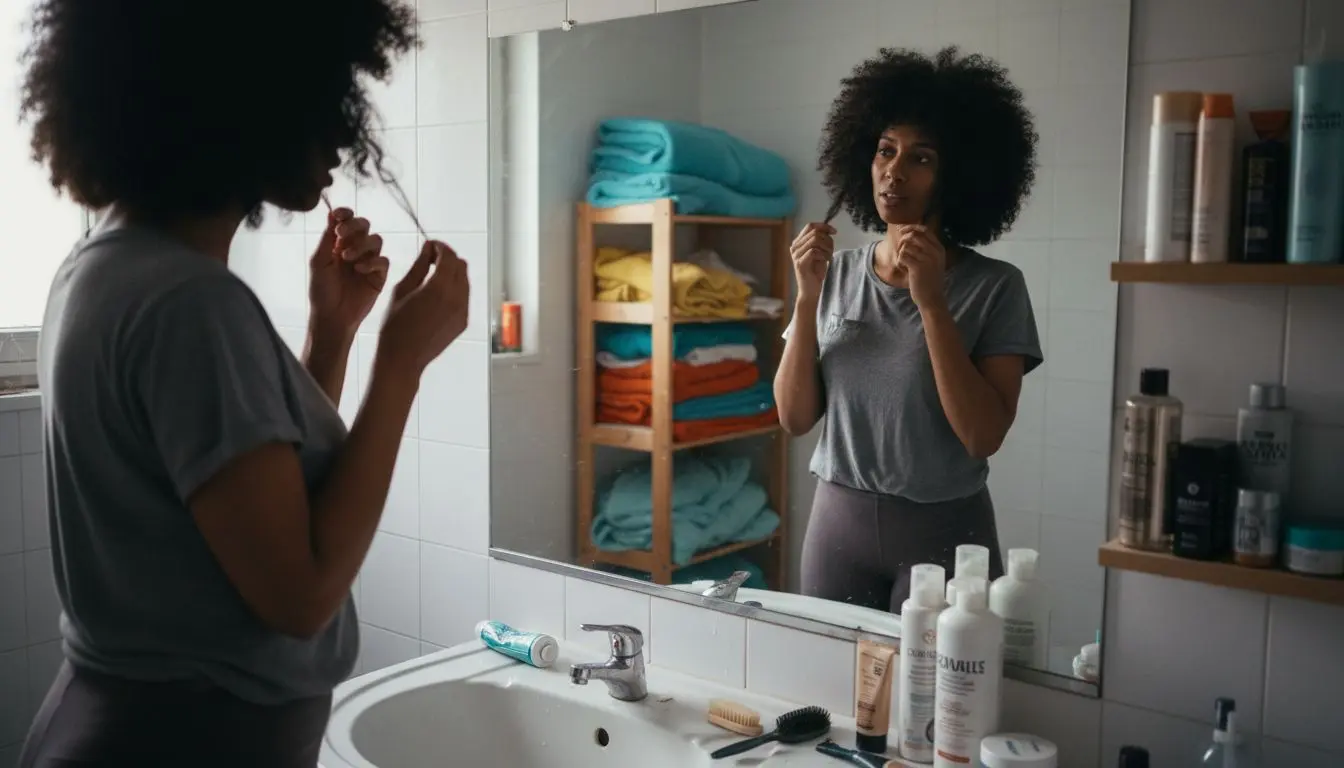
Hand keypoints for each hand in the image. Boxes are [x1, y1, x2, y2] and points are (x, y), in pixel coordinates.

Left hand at [308, 208, 389, 336]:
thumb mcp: (319, 262)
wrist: (332, 317)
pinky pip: (384, 261)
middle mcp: (355, 249)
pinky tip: (359, 270)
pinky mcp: (379, 276)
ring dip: (362, 245)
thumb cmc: (322, 291)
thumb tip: (330, 213)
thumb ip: (327, 238)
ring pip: (376, 240)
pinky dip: (372, 262)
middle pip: (364, 226)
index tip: (339, 215)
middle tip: (341, 235)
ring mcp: (369, 262)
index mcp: (339, 244)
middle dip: (354, 226)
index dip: (345, 214)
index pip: (346, 221)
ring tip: (347, 258)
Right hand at [375, 240, 469, 377]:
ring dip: (452, 272)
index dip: (440, 247)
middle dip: (448, 258)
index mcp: (439, 288)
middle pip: (461, 266)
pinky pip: (464, 297)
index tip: (430, 246)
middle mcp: (457, 298)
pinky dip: (455, 288)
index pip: (449, 256)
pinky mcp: (463, 321)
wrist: (403, 359)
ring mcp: (463, 311)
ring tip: (433, 275)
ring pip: (465, 281)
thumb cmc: (395, 325)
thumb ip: (419, 266)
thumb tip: (428, 248)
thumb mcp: (402, 290)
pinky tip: (437, 293)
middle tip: (431, 258)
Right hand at [790, 222, 834, 301]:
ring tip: (829, 257)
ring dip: (827, 247)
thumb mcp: (820, 252)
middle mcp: (794, 247)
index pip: (810, 226)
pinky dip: (824, 255)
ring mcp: (796, 255)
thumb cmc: (816, 272)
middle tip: (831, 251)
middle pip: (815, 233)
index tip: (834, 232)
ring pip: (815, 240)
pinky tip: (826, 261)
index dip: (823, 226)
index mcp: (798, 243)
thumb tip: (828, 230)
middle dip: (828, 240)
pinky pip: (814, 251)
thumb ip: (821, 241)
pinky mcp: (800, 263)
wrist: (811, 290)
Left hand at [897, 226, 947, 309]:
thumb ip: (924, 247)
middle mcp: (935, 252)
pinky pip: (902, 256)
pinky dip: (899, 262)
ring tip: (905, 264)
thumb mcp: (932, 261)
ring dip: (901, 255)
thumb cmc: (929, 279)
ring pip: (906, 247)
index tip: (902, 232)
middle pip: (913, 235)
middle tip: (902, 253)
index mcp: (939, 248)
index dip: (911, 228)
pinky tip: (904, 269)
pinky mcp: (918, 267)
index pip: (924, 230)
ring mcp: (927, 259)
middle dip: (903, 241)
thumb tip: (909, 231)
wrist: (932, 298)